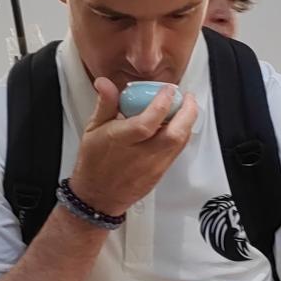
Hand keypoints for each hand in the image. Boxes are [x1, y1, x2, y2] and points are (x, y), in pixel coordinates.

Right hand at [68, 78, 197, 216]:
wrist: (98, 196)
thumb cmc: (94, 163)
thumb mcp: (93, 129)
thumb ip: (105, 104)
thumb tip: (105, 83)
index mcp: (122, 140)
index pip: (148, 121)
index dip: (162, 102)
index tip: (168, 89)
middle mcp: (140, 154)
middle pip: (174, 134)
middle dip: (187, 112)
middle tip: (187, 97)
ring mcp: (153, 165)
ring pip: (180, 143)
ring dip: (188, 122)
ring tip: (186, 108)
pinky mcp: (160, 173)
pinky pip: (177, 151)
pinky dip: (182, 135)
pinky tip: (179, 126)